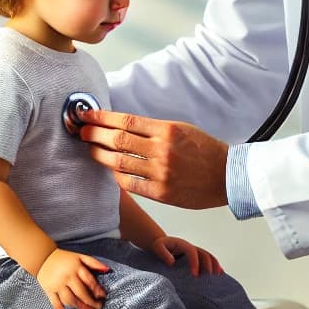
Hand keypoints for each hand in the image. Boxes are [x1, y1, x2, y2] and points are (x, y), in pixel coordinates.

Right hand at [37, 248, 109, 308]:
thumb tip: (107, 270)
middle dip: (91, 302)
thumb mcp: (80, 256)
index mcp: (76, 268)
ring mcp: (57, 285)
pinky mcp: (49, 291)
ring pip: (70, 300)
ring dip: (80, 307)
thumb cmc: (63, 258)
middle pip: (81, 293)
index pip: (89, 281)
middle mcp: (67, 277)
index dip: (98, 290)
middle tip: (98, 307)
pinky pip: (55, 303)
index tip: (103, 296)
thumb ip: (93, 263)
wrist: (42, 257)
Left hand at [77, 111, 229, 208]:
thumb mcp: (182, 129)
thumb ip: (153, 129)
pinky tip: (110, 170)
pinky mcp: (162, 193)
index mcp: (167, 130)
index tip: (88, 116)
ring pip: (119, 162)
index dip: (102, 118)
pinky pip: (130, 184)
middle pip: (118, 140)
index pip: (126, 121)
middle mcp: (162, 150)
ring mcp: (161, 173)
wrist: (227, 176)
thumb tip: (122, 126)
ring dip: (100, 155)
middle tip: (82, 132)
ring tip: (90, 149)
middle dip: (94, 134)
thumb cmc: (205, 151)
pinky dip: (117, 176)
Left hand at [148, 235, 222, 276]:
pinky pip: (208, 260)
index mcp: (183, 244)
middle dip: (208, 265)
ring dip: (215, 265)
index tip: (195, 275)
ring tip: (218, 275)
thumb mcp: (158, 247)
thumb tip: (172, 262)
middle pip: (204, 254)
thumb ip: (163, 253)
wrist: (161, 245)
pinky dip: (215, 266)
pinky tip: (219, 274)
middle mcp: (192, 247)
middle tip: (208, 278)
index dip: (195, 262)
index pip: (192, 252)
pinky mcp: (197, 258)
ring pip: (209, 257)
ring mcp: (196, 252)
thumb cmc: (159, 246)